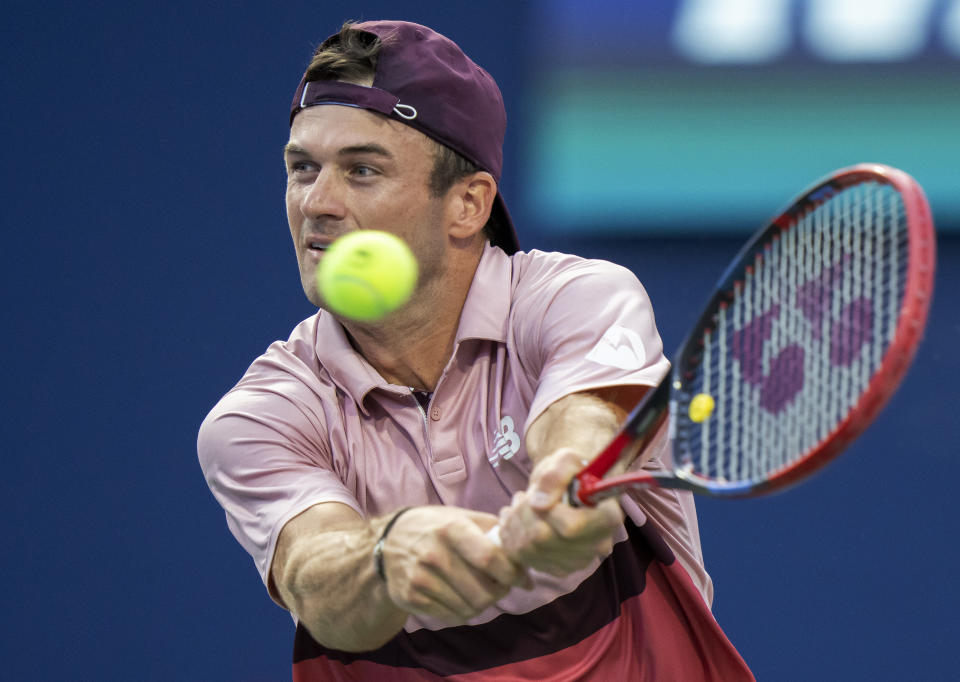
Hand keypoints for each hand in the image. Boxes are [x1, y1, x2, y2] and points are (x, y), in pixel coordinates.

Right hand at [381, 506, 530, 623]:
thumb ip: (493, 529)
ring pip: (470, 609)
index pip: (490, 559)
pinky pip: (452, 617)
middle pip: (483, 591)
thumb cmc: (435, 527)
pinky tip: (461, 597)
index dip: (514, 574)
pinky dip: (463, 611)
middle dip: (501, 593)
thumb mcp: (461, 516)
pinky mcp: (411, 598)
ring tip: (482, 591)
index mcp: (451, 529)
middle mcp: (434, 554)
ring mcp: (420, 579)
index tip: (525, 580)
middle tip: (502, 587)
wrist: (389, 541)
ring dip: (483, 604)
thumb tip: (523, 548)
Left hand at [497, 448, 623, 575]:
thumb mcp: (566, 459)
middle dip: (523, 514)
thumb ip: (555, 475)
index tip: (538, 495)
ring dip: (514, 524)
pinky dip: (512, 537)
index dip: (547, 511)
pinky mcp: (559, 569)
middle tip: (522, 496)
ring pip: (529, 549)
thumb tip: (538, 504)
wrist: (571, 488)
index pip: (570, 527)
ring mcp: (578, 562)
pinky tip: (517, 521)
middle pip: (543, 539)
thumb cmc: (572, 472)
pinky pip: (523, 558)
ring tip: (519, 505)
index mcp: (608, 517)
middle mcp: (598, 545)